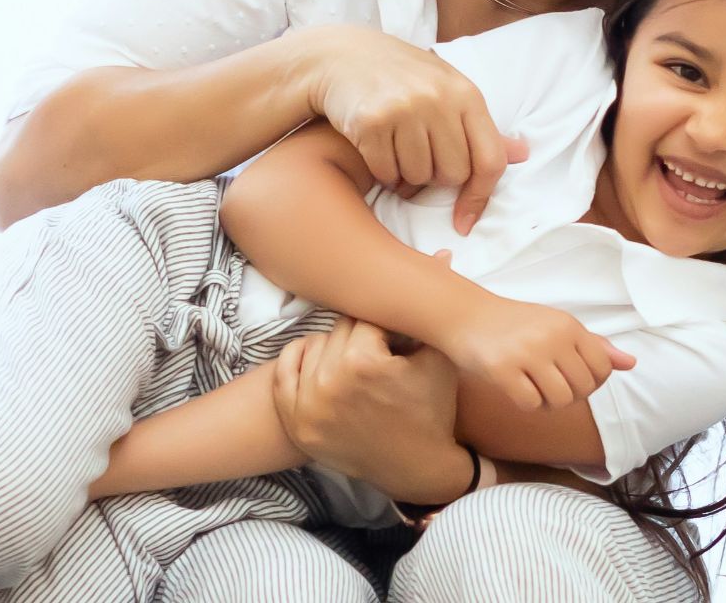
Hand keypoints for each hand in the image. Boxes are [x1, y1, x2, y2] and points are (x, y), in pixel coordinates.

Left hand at [270, 316, 471, 504]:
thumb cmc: (433, 410)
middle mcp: (330, 381)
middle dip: (362, 337)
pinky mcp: (296, 422)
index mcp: (363, 362)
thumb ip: (431, 310)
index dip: (385, 327)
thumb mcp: (440, 357)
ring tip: (357, 366)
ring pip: (314, 345)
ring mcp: (307, 405)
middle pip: (339, 329)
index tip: (395, 342)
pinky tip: (319, 364)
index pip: (366, 317)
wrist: (419, 469)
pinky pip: (283, 372)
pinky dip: (299, 361)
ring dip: (334, 349)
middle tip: (379, 355)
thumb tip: (442, 257)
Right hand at [301, 27, 523, 234]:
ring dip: (405, 175)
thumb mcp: (448, 89)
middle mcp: (438, 99)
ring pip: (417, 178)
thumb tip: (522, 154)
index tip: (464, 221)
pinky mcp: (371, 121)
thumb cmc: (403, 77)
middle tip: (419, 158)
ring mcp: (404, 109)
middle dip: (434, 177)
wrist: (342, 55)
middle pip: (452, 175)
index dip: (480, 197)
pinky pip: (386, 173)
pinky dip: (381, 171)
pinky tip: (376, 148)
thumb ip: (480, 126)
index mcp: (465, 93)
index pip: (489, 160)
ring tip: (397, 148)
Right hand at [433, 294, 635, 410]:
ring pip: (560, 400)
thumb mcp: (556, 325)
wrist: (465, 314)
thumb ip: (593, 345)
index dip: (590, 381)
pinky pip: (530, 403)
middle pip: (583, 389)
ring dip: (547, 402)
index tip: (569, 375)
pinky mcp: (502, 369)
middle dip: (568, 394)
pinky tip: (515, 388)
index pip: (603, 369)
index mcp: (568, 325)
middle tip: (546, 382)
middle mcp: (551, 337)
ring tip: (532, 386)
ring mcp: (526, 353)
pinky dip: (526, 403)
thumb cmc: (515, 323)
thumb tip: (631, 363)